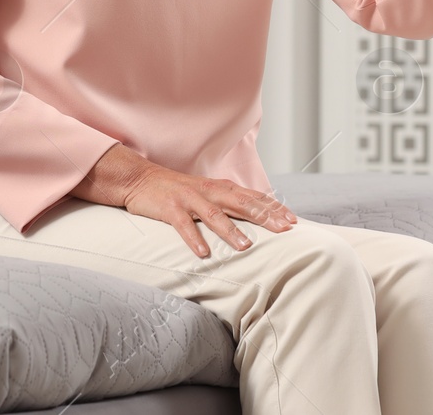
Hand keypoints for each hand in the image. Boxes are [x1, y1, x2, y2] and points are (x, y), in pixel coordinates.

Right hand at [71, 143, 298, 257]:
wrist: (139, 179)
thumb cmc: (176, 191)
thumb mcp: (206, 194)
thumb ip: (227, 204)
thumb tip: (254, 219)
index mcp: (219, 188)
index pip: (253, 197)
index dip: (274, 208)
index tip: (293, 221)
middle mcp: (207, 191)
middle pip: (241, 203)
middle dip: (264, 216)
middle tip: (284, 230)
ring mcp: (188, 199)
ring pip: (214, 215)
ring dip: (231, 231)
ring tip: (247, 246)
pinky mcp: (169, 208)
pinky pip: (183, 225)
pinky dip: (193, 238)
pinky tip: (203, 253)